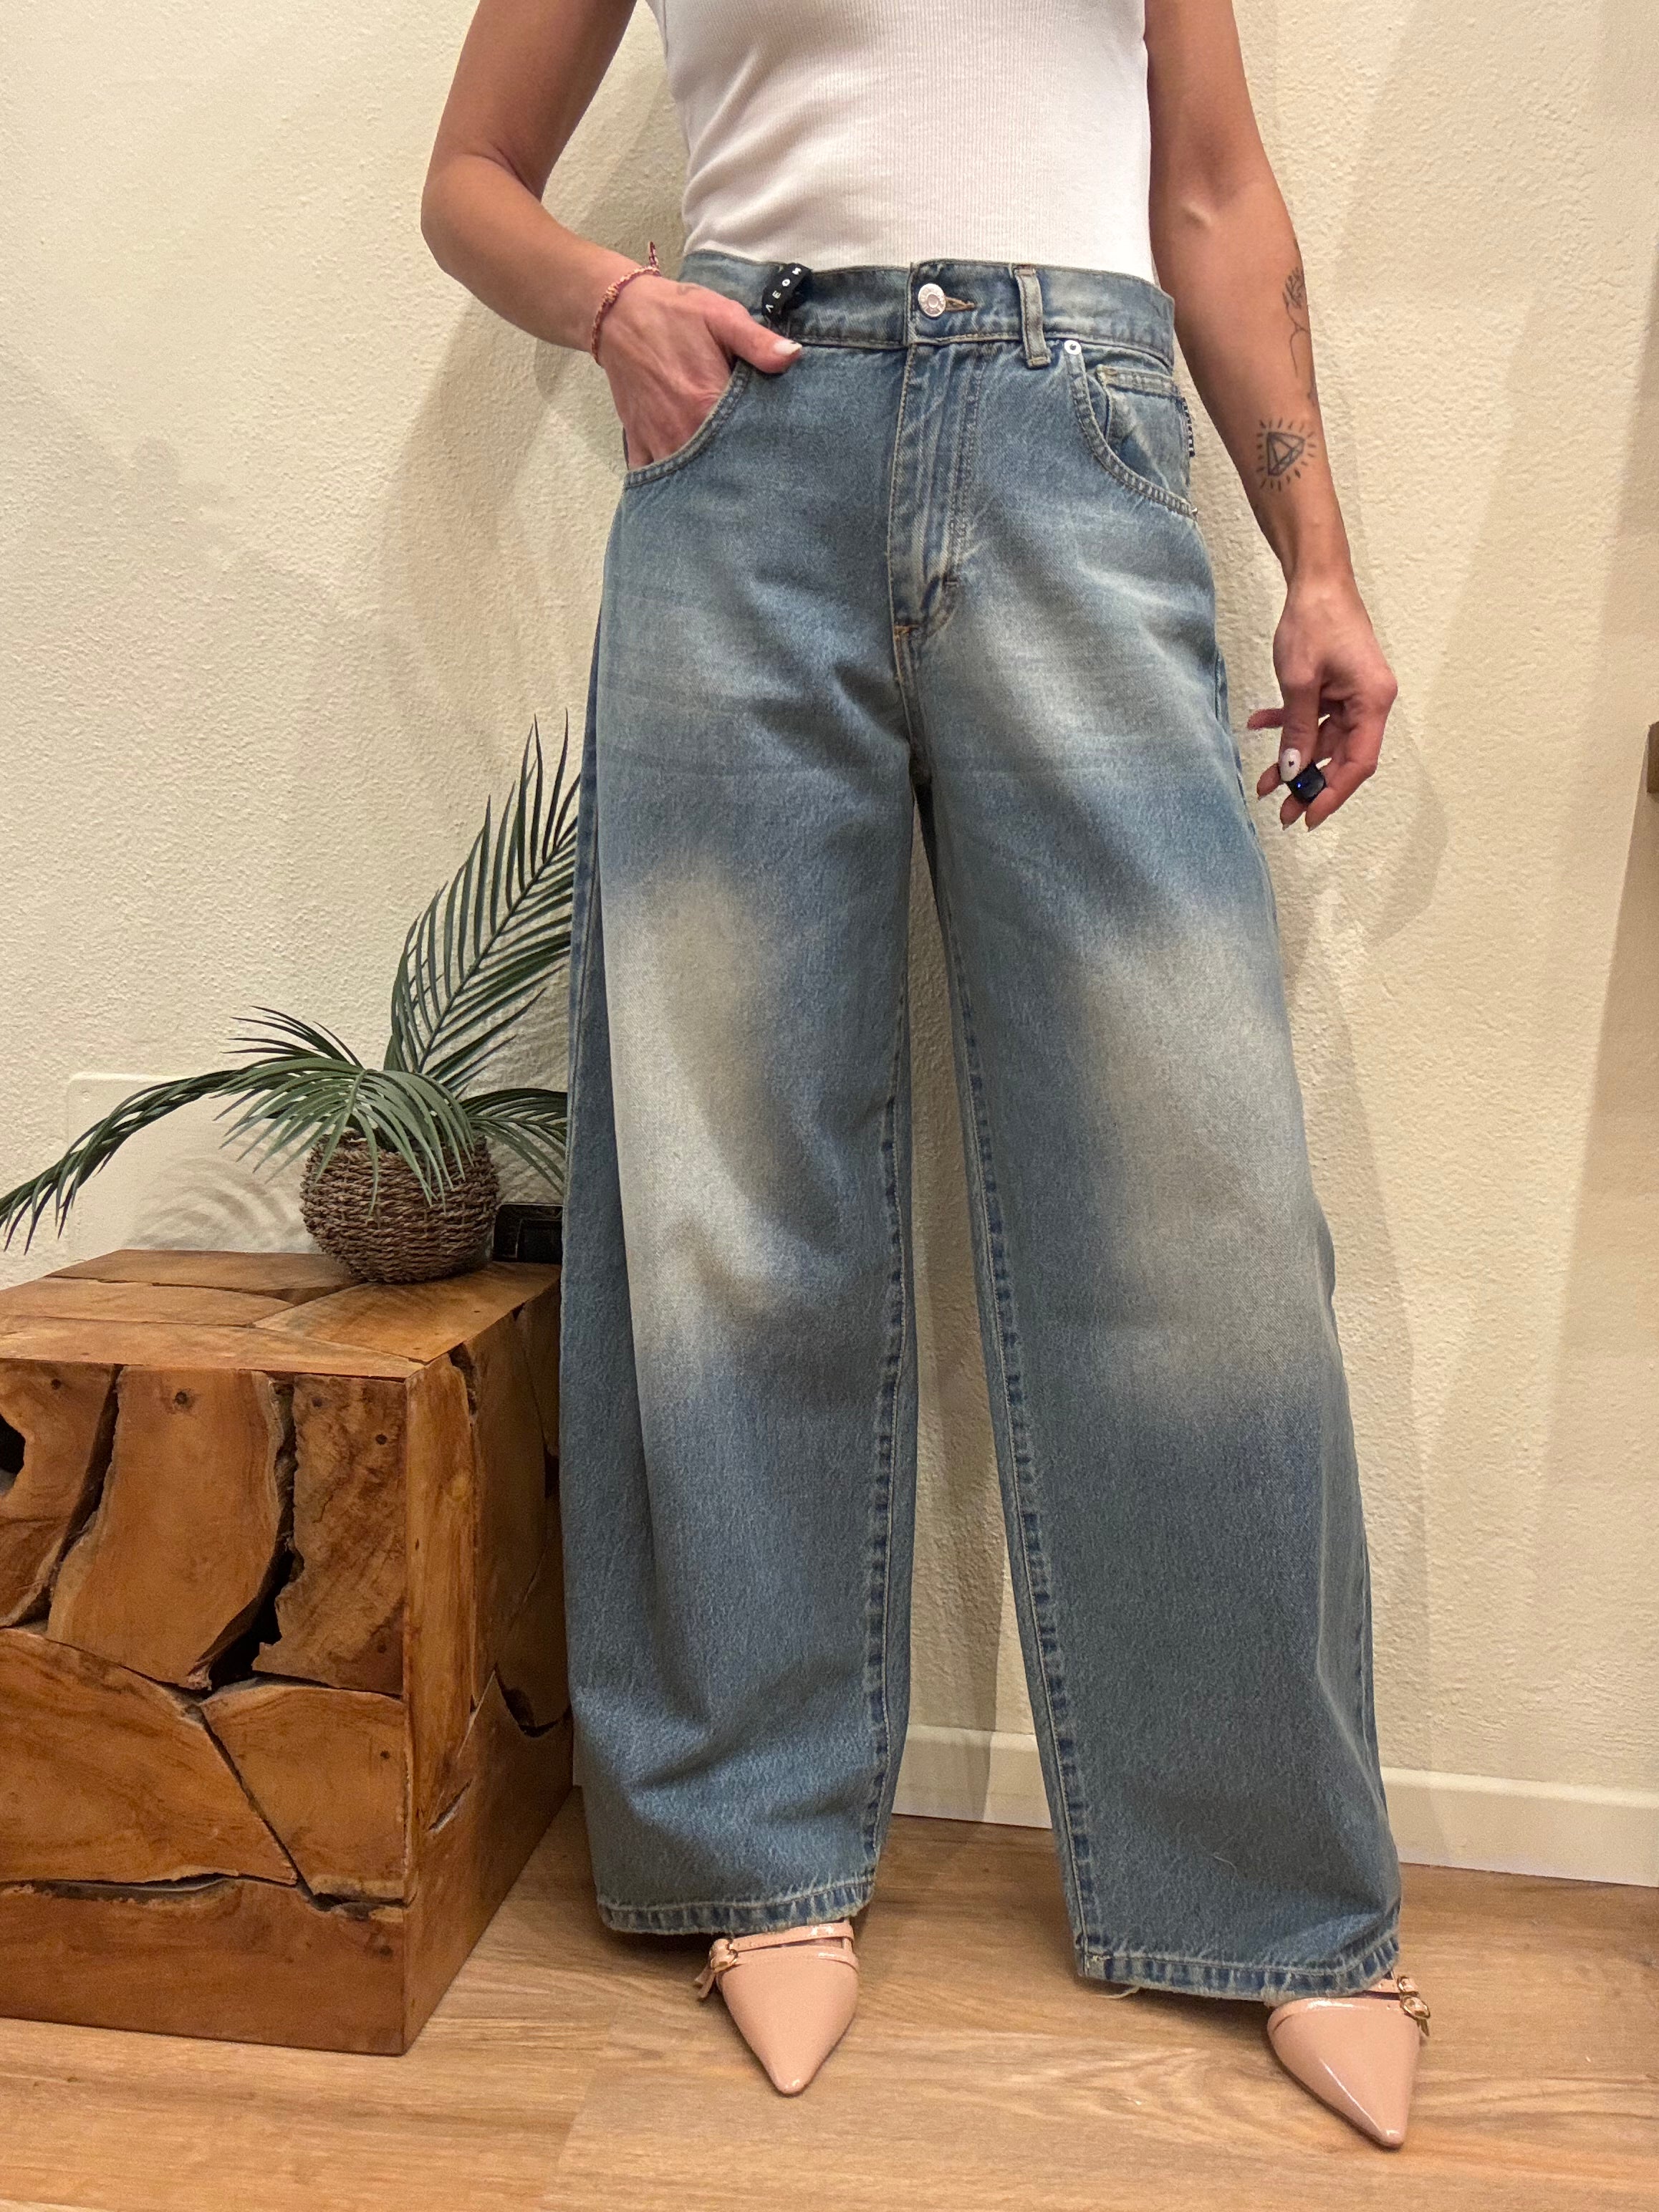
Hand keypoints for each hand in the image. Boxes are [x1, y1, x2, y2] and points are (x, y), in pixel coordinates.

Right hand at [595, 271, 802, 468]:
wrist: (618, 313)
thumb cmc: (676, 314)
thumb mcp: (722, 317)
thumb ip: (758, 342)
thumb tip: (793, 356)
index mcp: (707, 405)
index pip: (747, 444)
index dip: (764, 450)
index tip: (778, 450)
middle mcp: (682, 432)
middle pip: (718, 469)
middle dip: (737, 473)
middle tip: (756, 472)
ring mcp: (658, 441)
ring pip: (687, 480)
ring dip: (705, 483)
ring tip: (726, 483)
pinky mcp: (638, 441)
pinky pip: (651, 477)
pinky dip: (667, 486)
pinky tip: (687, 485)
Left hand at [1249, 571, 1397, 829]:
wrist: (1315, 579)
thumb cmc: (1315, 620)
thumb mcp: (1299, 682)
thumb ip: (1297, 730)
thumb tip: (1292, 772)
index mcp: (1373, 701)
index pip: (1359, 763)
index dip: (1334, 793)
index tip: (1309, 816)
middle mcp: (1369, 701)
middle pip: (1341, 756)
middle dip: (1309, 783)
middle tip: (1282, 812)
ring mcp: (1353, 694)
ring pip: (1324, 740)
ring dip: (1293, 758)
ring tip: (1263, 782)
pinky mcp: (1337, 685)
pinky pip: (1315, 716)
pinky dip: (1290, 725)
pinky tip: (1261, 725)